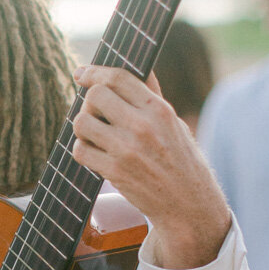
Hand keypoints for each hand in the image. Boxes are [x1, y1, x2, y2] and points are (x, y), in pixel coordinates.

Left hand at [71, 65, 230, 268]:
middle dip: (89, 102)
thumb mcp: (173, 122)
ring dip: (83, 127)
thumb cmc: (180, 159)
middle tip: (96, 113)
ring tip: (96, 134)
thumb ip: (152, 94)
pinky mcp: (114, 172)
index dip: (95, 72)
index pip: (118, 77)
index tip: (82, 74)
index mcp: (159, 109)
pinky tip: (96, 153)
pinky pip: (80, 150)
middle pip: (95, 96)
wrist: (187, 204)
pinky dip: (83, 150)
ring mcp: (127, 150)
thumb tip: (139, 65)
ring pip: (82, 122)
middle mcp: (143, 126)